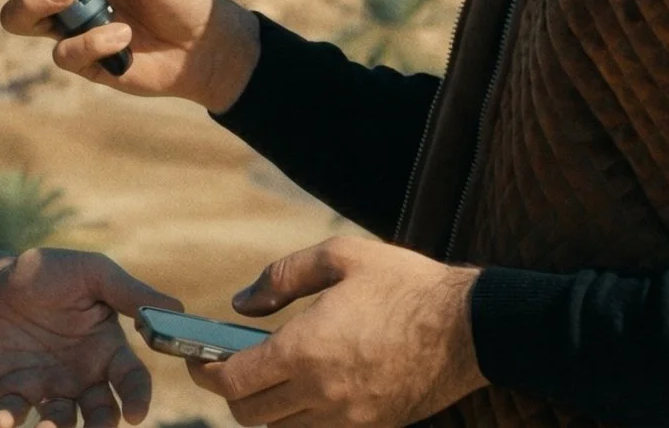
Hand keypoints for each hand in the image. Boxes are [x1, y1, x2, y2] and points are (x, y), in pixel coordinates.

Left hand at [0, 248, 181, 427]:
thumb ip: (129, 292)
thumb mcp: (91, 273)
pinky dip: (7, 422)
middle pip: (102, 412)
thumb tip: (178, 307)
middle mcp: (83, 375)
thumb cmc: (50, 273)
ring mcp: (49, 386)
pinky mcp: (14, 390)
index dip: (137, 398)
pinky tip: (0, 421)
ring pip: (61, 422)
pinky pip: (14, 413)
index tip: (135, 413)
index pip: (132, 380)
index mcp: (108, 349)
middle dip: (101, 426)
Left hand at [187, 238, 485, 427]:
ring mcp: (348, 417)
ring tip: (269, 375)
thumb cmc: (406, 284)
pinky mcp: (372, 427)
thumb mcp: (340, 257)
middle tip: (230, 367)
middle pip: (250, 415)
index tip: (197, 360)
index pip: (233, 381)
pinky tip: (309, 387)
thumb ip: (281, 278)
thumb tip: (241, 304)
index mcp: (305, 350)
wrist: (471, 327)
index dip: (205, 373)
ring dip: (265, 409)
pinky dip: (300, 418)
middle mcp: (321, 392)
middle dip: (231, 393)